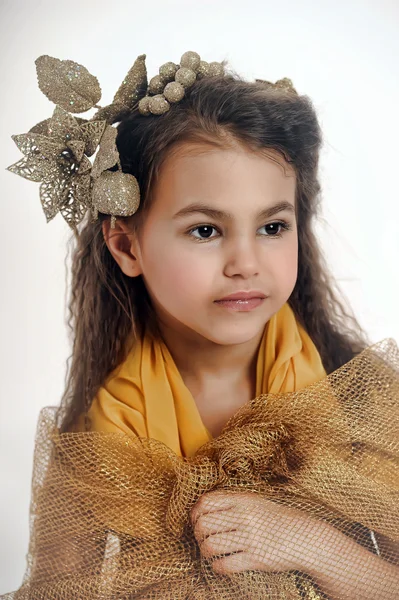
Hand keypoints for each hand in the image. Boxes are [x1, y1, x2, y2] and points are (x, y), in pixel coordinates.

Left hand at [190, 490, 327, 574]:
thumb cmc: (275, 518)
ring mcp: (251, 538)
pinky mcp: (256, 559)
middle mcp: (245, 517)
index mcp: (242, 500)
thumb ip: (232, 502)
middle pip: (204, 524)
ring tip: (209, 552)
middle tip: (202, 538)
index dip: (195, 513)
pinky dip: (217, 567)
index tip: (196, 521)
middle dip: (197, 534)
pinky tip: (220, 564)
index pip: (206, 502)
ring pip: (211, 545)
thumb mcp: (255, 502)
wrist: (305, 537)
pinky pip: (225, 564)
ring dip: (205, 551)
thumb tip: (201, 508)